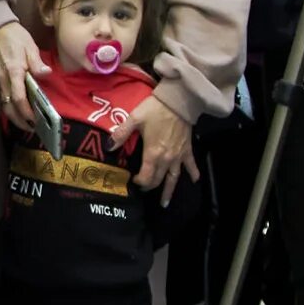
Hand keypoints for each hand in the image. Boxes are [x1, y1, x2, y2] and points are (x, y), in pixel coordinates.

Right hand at [0, 20, 42, 133]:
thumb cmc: (15, 37)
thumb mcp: (29, 46)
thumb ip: (37, 62)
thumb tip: (46, 73)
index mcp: (14, 72)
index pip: (18, 98)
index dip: (26, 111)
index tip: (35, 120)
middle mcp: (4, 80)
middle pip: (9, 107)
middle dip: (19, 120)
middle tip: (32, 128)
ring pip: (4, 105)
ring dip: (14, 117)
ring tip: (27, 124)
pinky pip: (3, 98)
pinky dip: (11, 108)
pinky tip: (19, 110)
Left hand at [114, 91, 197, 205]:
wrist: (178, 102)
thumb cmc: (155, 110)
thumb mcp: (134, 119)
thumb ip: (121, 134)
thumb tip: (108, 147)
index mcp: (153, 154)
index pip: (146, 176)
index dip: (139, 182)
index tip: (133, 181)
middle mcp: (167, 159)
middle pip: (158, 179)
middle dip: (150, 186)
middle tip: (144, 190)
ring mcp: (179, 156)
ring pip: (174, 178)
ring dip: (169, 191)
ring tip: (165, 203)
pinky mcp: (187, 150)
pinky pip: (191, 165)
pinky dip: (193, 173)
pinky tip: (194, 180)